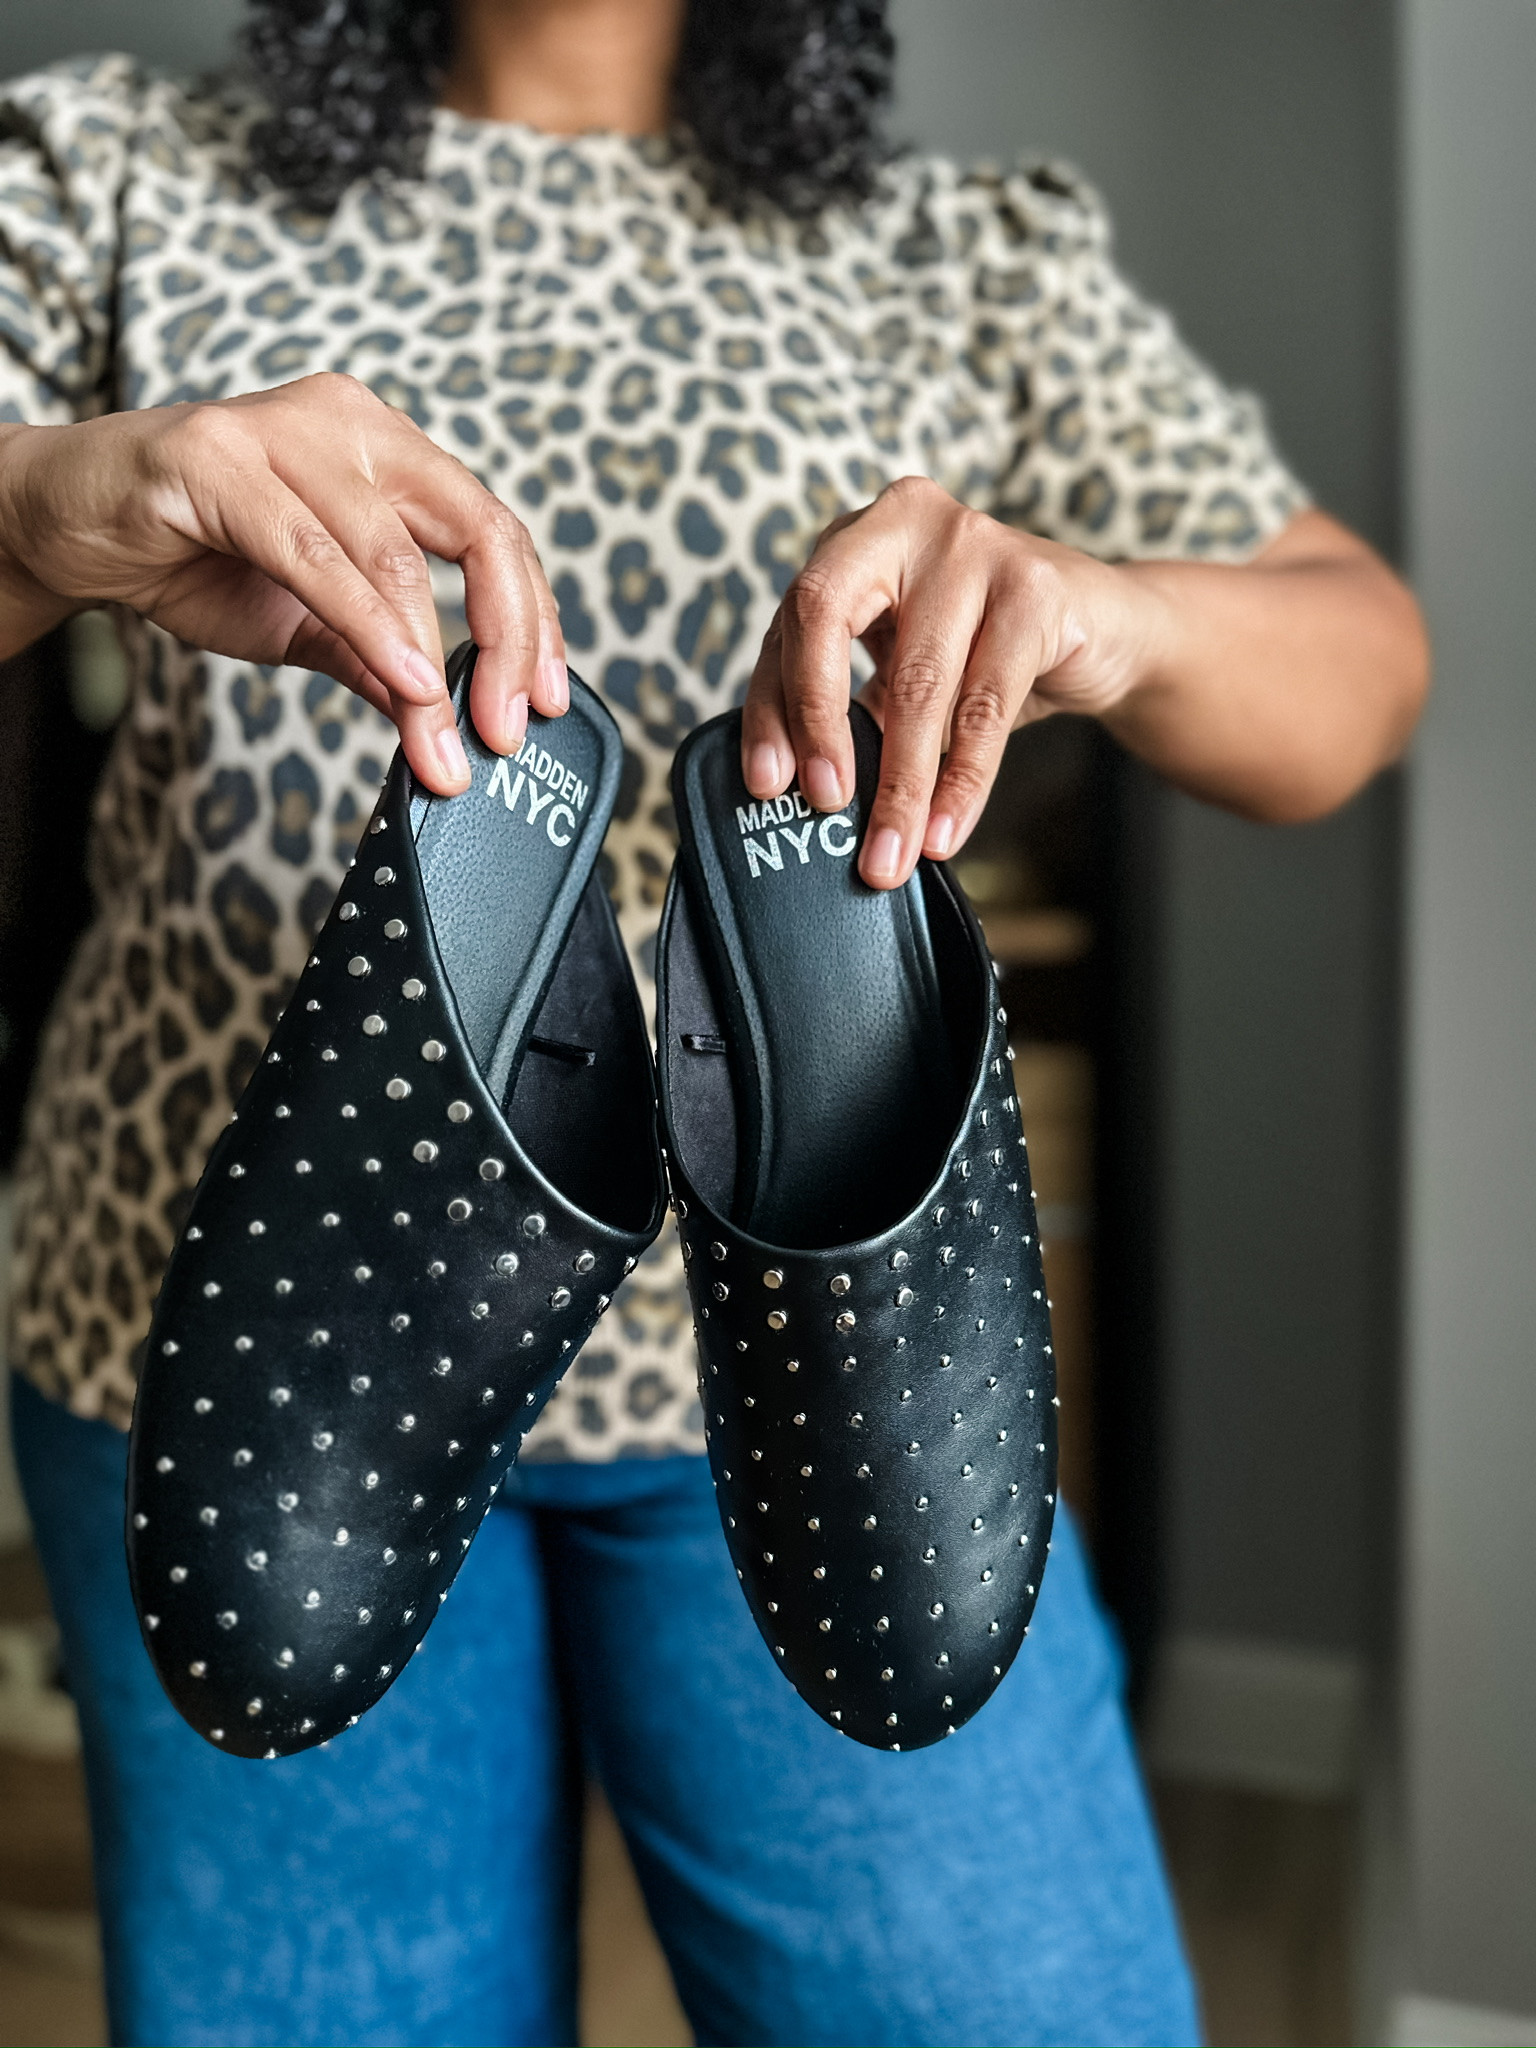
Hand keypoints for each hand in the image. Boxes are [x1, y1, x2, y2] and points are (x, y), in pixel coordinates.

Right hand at [0, 373, 567, 791]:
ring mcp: (284, 431)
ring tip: (448, 736)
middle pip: (476, 528)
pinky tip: (406, 678)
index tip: (546, 700)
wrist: (73, 525)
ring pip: (396, 551)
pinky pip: (315, 552)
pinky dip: (369, 622)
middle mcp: (350, 422)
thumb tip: (456, 720)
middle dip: (510, 637)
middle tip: (510, 727)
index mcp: (388, 450)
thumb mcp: (312, 622)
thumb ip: (385, 661)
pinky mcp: (217, 459)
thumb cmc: (194, 554)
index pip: (496, 531)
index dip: (534, 619)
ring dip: (429, 658)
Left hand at [741, 474, 1163, 888]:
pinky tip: (946, 830)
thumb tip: (796, 795)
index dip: (771, 708)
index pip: (789, 625)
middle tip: (822, 807)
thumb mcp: (905, 672)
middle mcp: (905, 522)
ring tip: (891, 854)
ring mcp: (974, 544)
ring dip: (901, 785)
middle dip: (816, 722)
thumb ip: (853, 708)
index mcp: (856, 539)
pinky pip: (985, 706)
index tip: (766, 785)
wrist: (1108, 631)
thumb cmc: (987, 653)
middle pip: (825, 618)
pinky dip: (963, 781)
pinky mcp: (1035, 588)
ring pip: (917, 682)